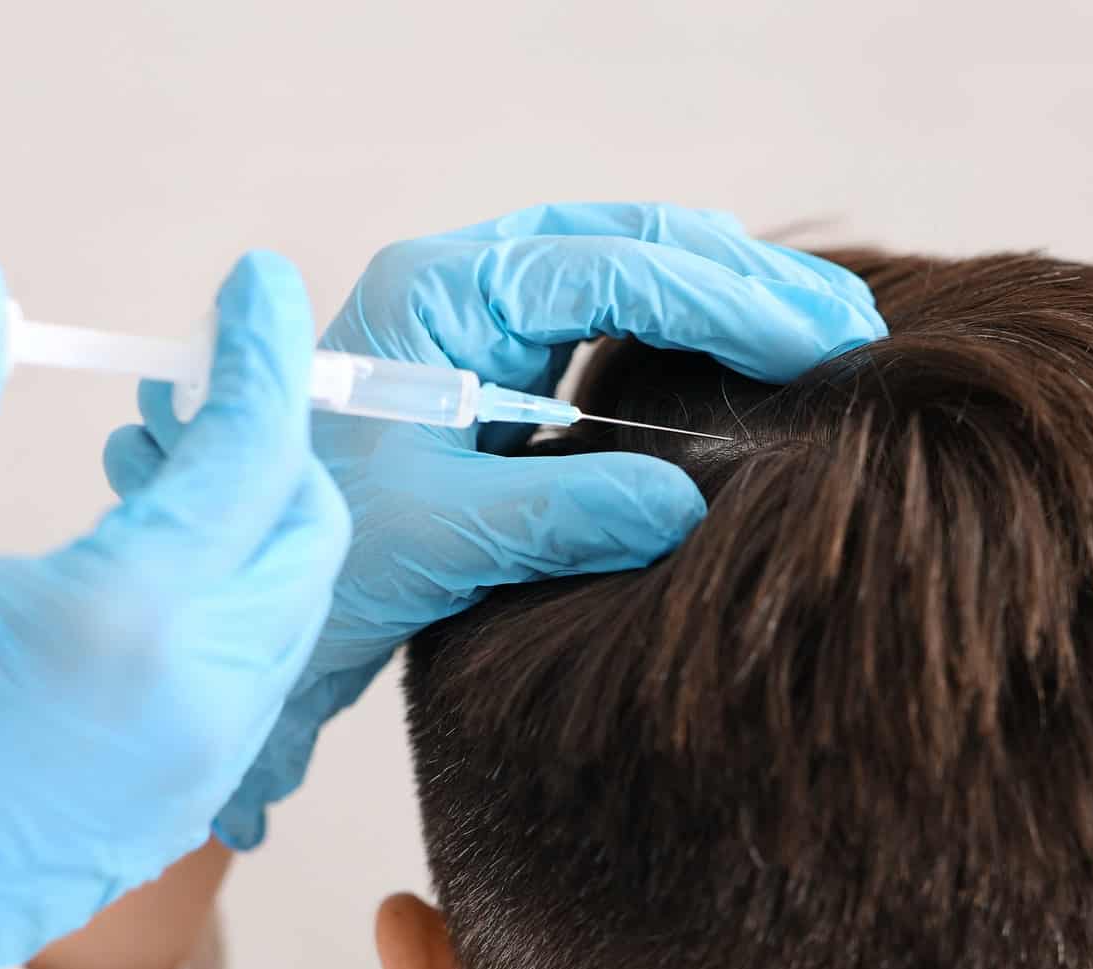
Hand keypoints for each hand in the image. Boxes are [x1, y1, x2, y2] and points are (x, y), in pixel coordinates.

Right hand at [0, 240, 348, 968]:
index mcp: (128, 617)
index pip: (253, 450)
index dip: (263, 351)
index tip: (258, 284)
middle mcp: (203, 691)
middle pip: (307, 526)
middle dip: (272, 439)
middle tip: (187, 388)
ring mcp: (212, 754)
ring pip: (294, 600)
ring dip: (253, 519)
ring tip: (148, 468)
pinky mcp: (198, 793)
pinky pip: (262, 666)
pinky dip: (235, 594)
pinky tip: (145, 567)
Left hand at [106, 202, 886, 847]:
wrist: (240, 601)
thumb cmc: (315, 562)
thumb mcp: (439, 538)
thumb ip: (562, 512)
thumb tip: (691, 505)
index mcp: (439, 295)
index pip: (610, 268)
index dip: (724, 300)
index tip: (818, 346)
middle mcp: (466, 286)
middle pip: (633, 244)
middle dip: (747, 280)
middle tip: (853, 327)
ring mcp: (485, 319)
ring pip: (632, 274)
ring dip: (730, 297)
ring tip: (832, 332)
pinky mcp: (503, 365)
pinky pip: (616, 326)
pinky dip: (694, 336)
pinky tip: (756, 362)